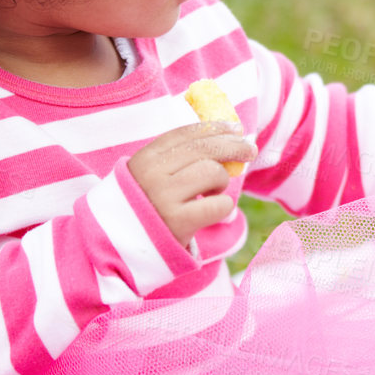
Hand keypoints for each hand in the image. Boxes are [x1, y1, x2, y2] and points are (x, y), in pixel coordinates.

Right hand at [127, 122, 256, 248]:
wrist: (124, 246)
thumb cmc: (147, 206)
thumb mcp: (152, 175)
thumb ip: (181, 157)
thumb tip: (231, 135)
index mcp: (146, 158)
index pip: (187, 133)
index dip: (216, 128)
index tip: (235, 129)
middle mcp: (152, 174)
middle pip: (204, 148)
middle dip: (233, 146)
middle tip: (249, 150)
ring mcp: (164, 197)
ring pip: (212, 172)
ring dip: (222, 182)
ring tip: (214, 192)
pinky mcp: (177, 222)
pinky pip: (218, 205)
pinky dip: (224, 206)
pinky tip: (214, 210)